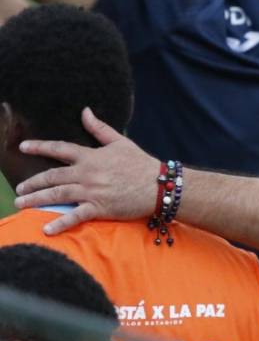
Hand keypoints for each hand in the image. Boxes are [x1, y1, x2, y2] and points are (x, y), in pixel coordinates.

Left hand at [13, 107, 158, 233]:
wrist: (158, 184)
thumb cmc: (140, 163)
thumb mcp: (120, 142)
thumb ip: (99, 128)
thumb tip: (85, 111)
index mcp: (92, 156)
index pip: (60, 149)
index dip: (40, 146)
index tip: (23, 146)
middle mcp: (88, 173)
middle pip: (53, 176)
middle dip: (32, 182)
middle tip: (19, 189)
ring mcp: (92, 191)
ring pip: (57, 194)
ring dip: (36, 199)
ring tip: (21, 204)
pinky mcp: (99, 208)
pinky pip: (75, 216)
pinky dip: (60, 223)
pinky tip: (46, 229)